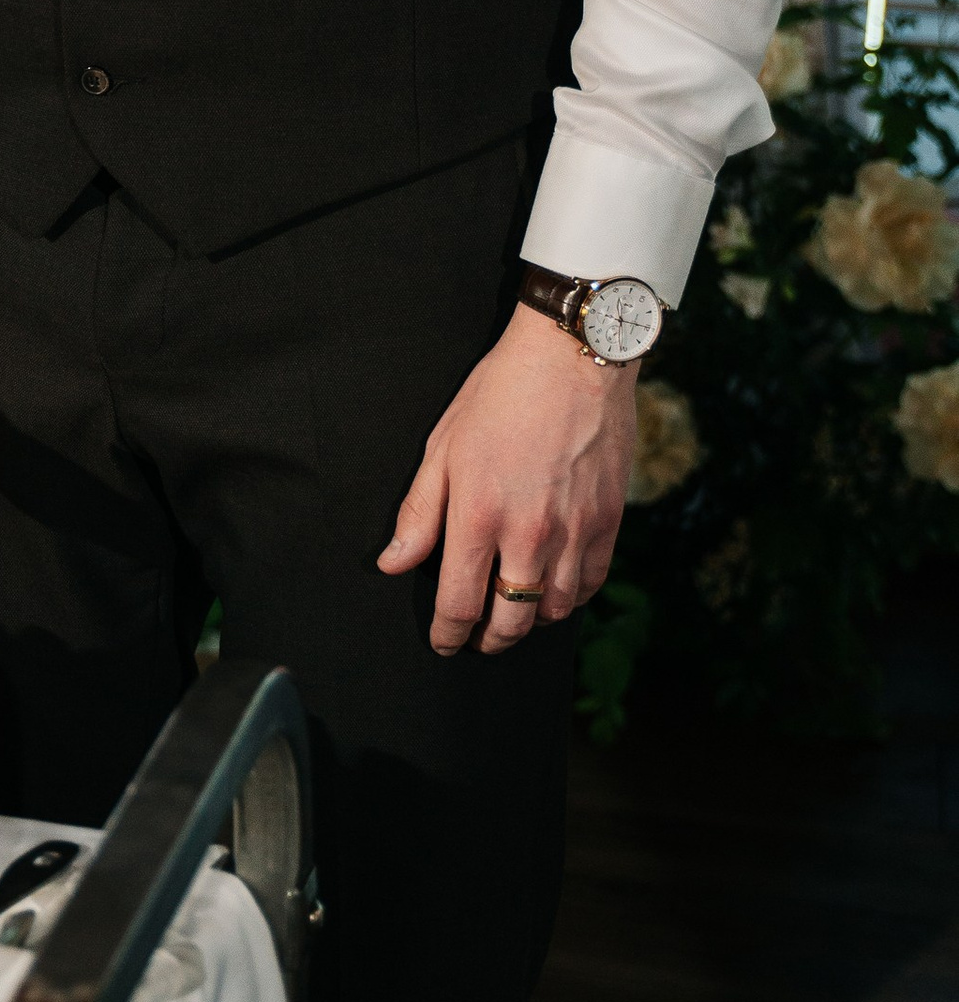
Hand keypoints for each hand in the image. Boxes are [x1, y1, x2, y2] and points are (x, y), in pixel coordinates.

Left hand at [379, 304, 637, 656]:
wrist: (571, 359)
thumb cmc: (499, 395)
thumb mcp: (442, 448)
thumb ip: (419, 514)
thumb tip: (393, 563)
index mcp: (479, 517)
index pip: (459, 603)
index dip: (447, 634)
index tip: (443, 642)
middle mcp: (528, 535)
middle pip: (509, 620)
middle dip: (489, 640)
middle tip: (478, 640)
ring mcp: (573, 531)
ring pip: (553, 610)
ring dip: (529, 623)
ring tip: (514, 618)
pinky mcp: (608, 522)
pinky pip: (590, 583)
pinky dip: (570, 599)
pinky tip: (554, 592)